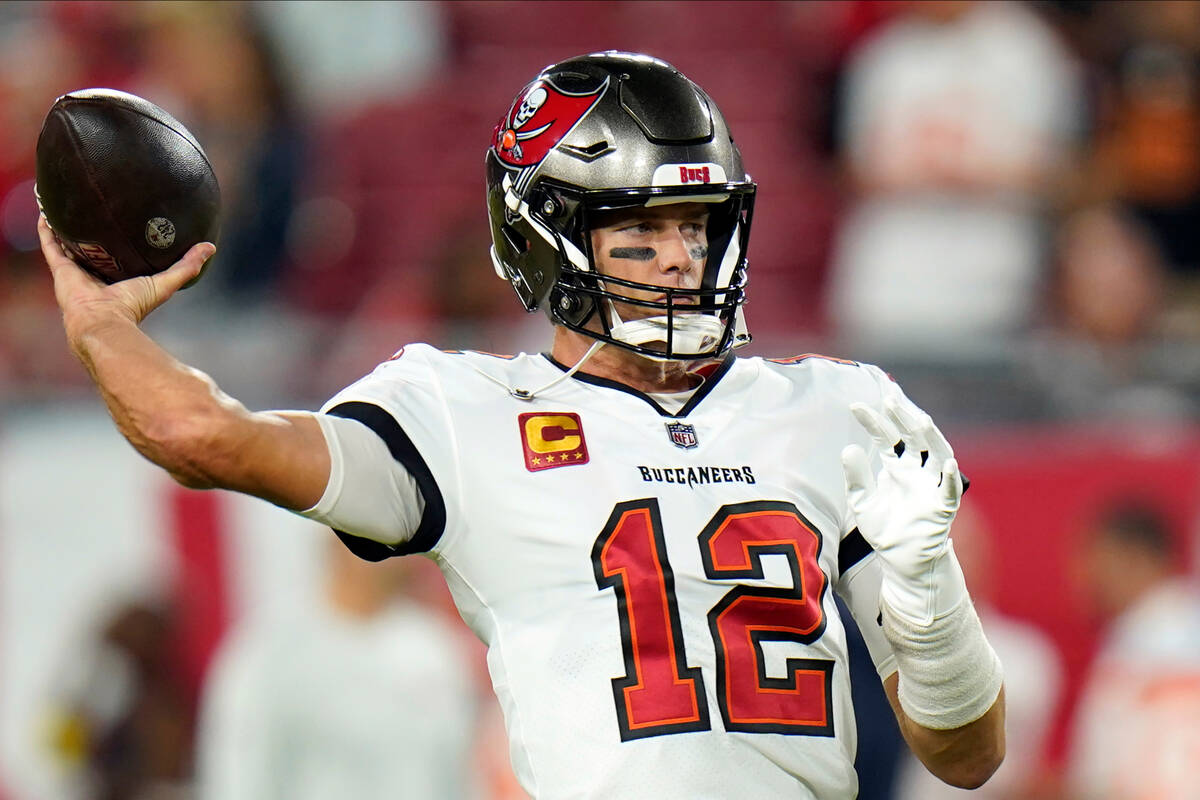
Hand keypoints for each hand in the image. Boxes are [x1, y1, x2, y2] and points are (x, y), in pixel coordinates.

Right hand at [38, 215, 214, 347]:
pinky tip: (46, 210)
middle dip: (92, 232)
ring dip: (65, 226)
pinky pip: (51, 244)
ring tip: (65, 203)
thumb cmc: (134, 306)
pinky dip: (47, 229)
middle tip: (95, 206)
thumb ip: (187, 266)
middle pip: (92, 249)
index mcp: (117, 279)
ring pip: (68, 244)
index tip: (126, 222)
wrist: (103, 321)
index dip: (120, 242)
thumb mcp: (165, 282)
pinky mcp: (60, 270)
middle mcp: (95, 275)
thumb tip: (211, 247)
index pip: (119, 257)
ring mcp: (75, 272)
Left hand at [841, 394, 965, 624]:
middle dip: (904, 417)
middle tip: (890, 398)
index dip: (874, 422)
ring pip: (936, 455)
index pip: (887, 438)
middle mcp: (917, 472)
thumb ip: (856, 477)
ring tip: (918, 419)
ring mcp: (932, 487)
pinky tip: (948, 464)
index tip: (855, 406)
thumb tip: (848, 448)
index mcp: (898, 468)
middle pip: (914, 438)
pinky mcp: (942, 508)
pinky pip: (950, 491)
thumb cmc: (884, 529)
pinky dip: (951, 478)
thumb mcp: (862, 502)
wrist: (901, 561)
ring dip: (930, 437)